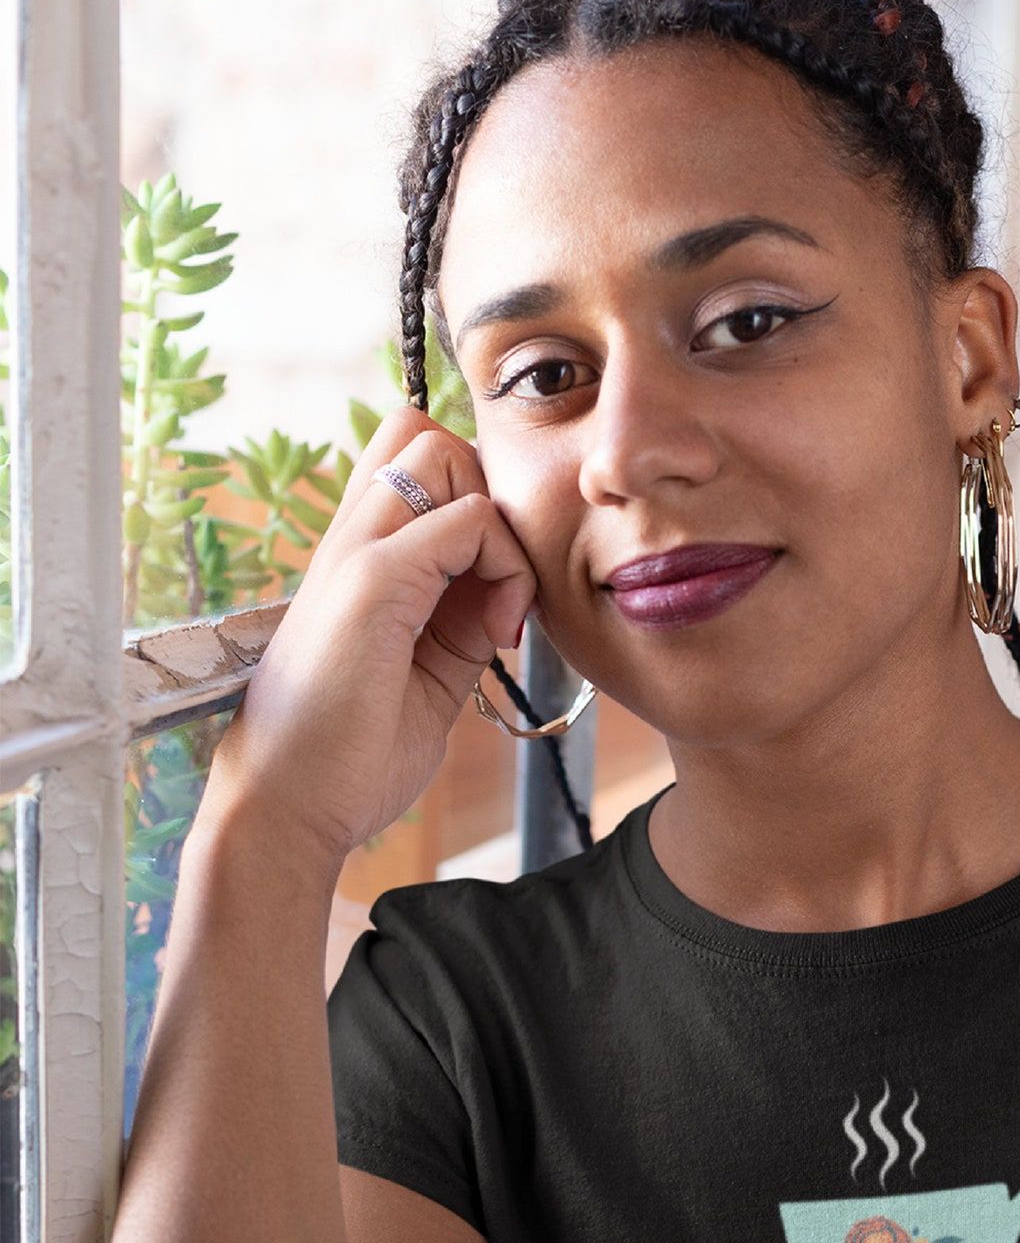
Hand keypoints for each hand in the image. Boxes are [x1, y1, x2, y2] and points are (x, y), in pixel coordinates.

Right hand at [198, 405, 535, 866]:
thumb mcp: (428, 676)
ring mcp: (355, 552)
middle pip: (425, 433)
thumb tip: (510, 595)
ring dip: (496, 522)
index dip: (476, 510)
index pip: (418, 465)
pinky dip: (504, 565)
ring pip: (440, 450)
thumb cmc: (347, 756)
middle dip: (486, 493)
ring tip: (500, 610)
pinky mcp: (371, 580)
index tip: (498, 601)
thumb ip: (463, 625)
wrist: (286, 808)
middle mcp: (349, 541)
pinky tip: (499, 633)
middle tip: (499, 583)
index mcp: (357, 559)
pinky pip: (464, 518)